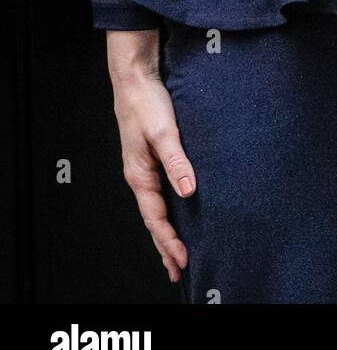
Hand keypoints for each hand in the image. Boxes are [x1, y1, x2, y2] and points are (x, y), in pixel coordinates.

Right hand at [107, 30, 196, 283]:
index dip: (169, 241)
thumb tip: (189, 191)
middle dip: (165, 246)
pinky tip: (178, 213)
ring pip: (157, 208)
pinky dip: (169, 210)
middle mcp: (140, 176)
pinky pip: (160, 192)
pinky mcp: (153, 157)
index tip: (183, 260)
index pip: (155, 218)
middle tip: (179, 271)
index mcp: (139, 175)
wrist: (136, 78)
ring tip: (176, 253)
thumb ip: (176, 161)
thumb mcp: (163, 132)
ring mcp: (146, 168)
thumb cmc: (146, 102)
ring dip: (166, 231)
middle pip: (153, 219)